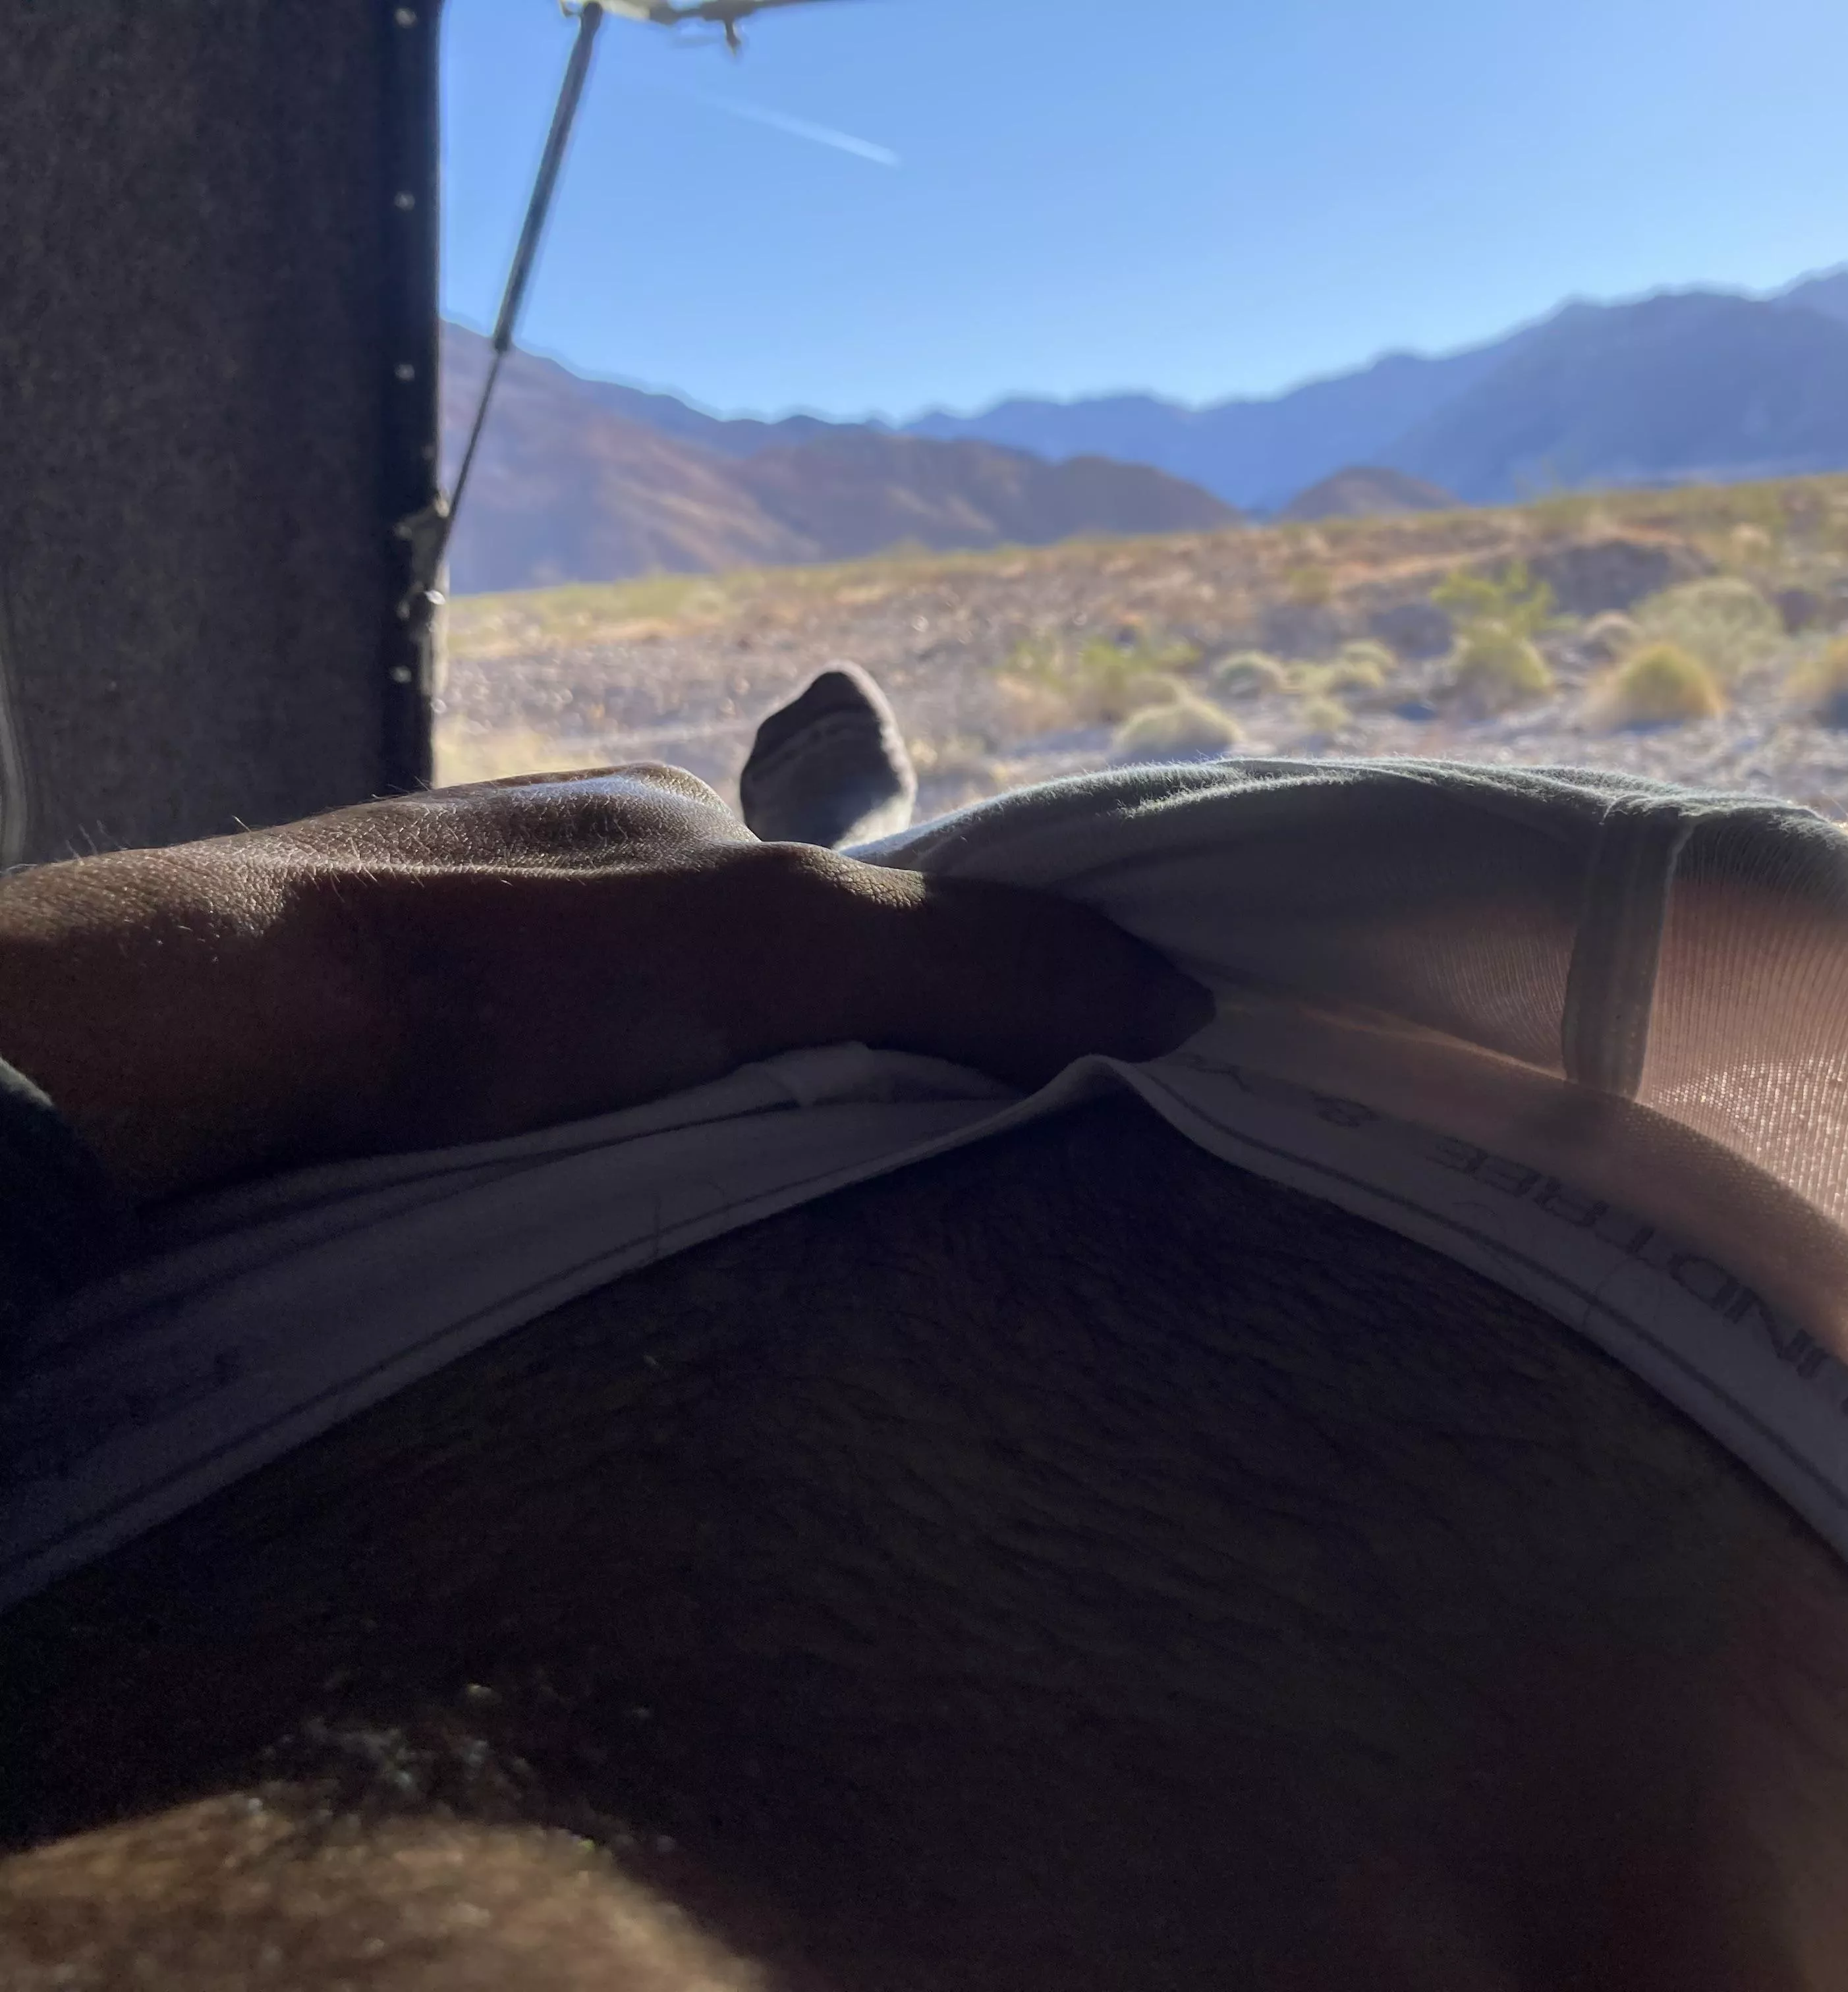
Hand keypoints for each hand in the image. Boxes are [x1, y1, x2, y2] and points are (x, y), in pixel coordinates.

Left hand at [0, 766, 1207, 1199]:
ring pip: (626, 1020)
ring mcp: (466, 943)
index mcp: (668, 816)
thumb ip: (974, 955)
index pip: (847, 871)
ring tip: (731, 1184)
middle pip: (740, 947)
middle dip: (812, 1023)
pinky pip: (529, 1076)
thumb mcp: (788, 945)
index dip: (929, 946)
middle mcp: (566, 859)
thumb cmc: (513, 966)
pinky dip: (580, 1121)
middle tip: (866, 1135)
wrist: (226, 1025)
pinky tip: (582, 1188)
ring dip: (690, 1083)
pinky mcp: (390, 1040)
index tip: (983, 1041)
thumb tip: (1172, 994)